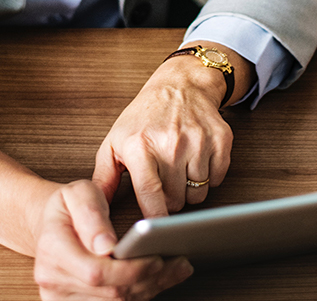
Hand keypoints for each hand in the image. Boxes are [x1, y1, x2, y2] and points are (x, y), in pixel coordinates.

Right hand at [33, 179, 192, 299]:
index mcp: (52, 249)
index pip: (97, 272)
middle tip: (180, 263)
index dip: (131, 270)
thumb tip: (106, 245)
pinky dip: (141, 292)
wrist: (52, 224)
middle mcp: (52, 279)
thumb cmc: (68, 206)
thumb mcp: (78, 193)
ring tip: (177, 269)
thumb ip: (92, 214)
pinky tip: (161, 279)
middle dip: (150, 279)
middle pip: (111, 292)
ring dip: (150, 288)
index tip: (157, 259)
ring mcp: (61, 296)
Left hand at [92, 44, 247, 216]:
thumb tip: (95, 206)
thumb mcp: (115, 142)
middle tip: (164, 182)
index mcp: (140, 145)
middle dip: (170, 200)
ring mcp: (198, 141)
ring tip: (179, 170)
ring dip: (189, 190)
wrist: (180, 86)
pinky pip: (217, 179)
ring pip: (198, 193)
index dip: (154, 217)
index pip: (151, 193)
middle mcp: (171, 143)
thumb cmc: (144, 117)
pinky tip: (196, 161)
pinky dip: (208, 178)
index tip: (154, 229)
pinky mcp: (221, 140)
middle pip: (177, 200)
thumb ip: (104, 177)